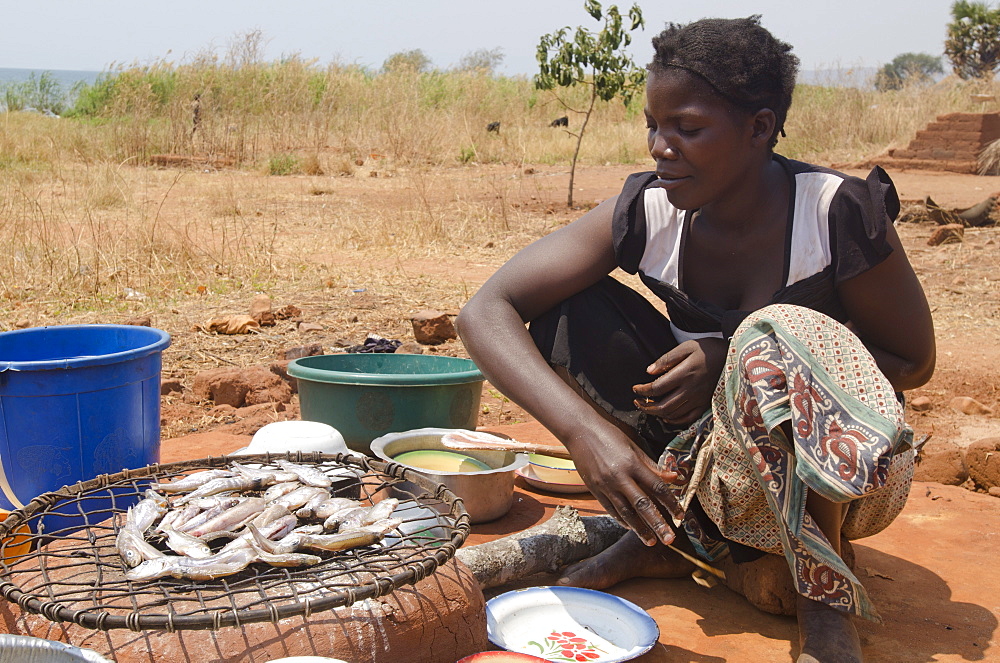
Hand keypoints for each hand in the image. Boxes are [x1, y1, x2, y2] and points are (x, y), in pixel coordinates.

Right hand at [567, 424, 682, 546]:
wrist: (580, 432)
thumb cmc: (610, 436)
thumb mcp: (634, 447)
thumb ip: (653, 466)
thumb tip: (674, 478)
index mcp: (632, 464)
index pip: (656, 487)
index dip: (670, 503)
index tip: (680, 516)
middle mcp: (619, 477)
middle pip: (642, 505)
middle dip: (657, 523)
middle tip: (669, 539)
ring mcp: (605, 485)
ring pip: (625, 512)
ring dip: (640, 529)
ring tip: (651, 541)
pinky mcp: (595, 489)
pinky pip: (611, 509)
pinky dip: (622, 520)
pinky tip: (631, 528)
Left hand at [632, 338, 726, 425]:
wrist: (733, 356)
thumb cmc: (708, 349)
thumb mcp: (687, 347)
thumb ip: (667, 359)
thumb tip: (649, 372)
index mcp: (684, 374)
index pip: (656, 388)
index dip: (642, 390)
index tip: (635, 389)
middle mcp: (691, 390)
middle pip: (663, 406)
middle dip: (646, 406)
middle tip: (637, 402)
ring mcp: (699, 399)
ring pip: (673, 414)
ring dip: (657, 414)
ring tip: (648, 407)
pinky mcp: (706, 404)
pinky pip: (688, 419)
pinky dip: (675, 420)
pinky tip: (666, 417)